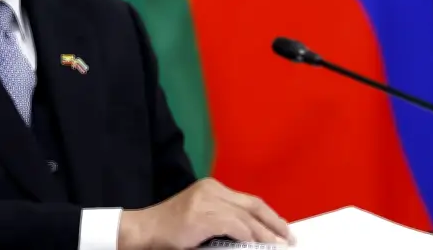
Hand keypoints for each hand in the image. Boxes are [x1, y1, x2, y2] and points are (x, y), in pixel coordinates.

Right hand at [117, 178, 293, 248]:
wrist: (144, 231)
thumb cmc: (170, 230)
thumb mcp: (201, 219)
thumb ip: (224, 220)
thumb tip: (253, 233)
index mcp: (211, 188)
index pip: (249, 201)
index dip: (269, 216)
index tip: (283, 229)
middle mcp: (211, 189)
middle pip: (253, 205)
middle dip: (274, 223)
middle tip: (288, 239)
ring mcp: (206, 201)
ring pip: (247, 217)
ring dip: (266, 235)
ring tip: (278, 246)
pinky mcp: (203, 215)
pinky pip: (235, 226)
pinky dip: (249, 236)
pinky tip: (256, 245)